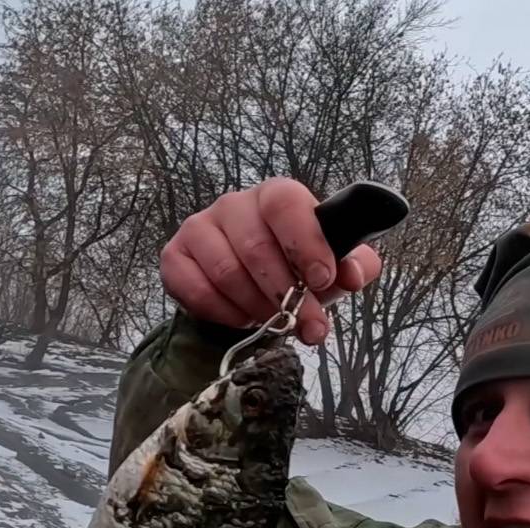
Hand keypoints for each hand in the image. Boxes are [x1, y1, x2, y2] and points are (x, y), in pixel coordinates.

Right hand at [161, 177, 383, 344]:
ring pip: (227, 272)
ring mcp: (200, 227)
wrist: (249, 289)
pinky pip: (195, 288)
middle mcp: (234, 204)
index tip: (323, 280)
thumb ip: (354, 266)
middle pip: (256, 246)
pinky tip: (240, 318)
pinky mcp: (175, 255)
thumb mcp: (331, 267)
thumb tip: (353, 274)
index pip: (286, 203)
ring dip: (256, 307)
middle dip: (287, 295)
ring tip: (273, 321)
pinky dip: (223, 312)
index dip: (305, 242)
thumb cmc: (293, 270)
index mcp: (276, 197)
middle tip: (308, 327)